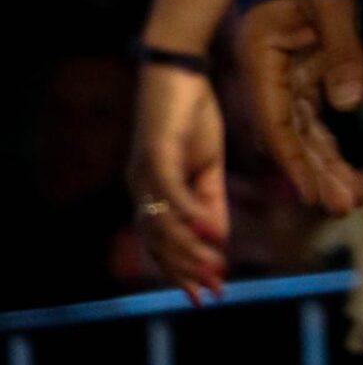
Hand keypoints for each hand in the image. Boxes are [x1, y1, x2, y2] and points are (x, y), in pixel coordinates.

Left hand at [126, 64, 228, 303]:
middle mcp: (141, 190)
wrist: (179, 69)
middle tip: (211, 294)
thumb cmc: (192, 114)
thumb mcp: (208, 165)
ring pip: (162, 226)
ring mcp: (145, 174)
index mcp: (151, 194)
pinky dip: (190, 215)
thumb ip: (211, 203)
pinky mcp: (155, 155)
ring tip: (214, 268)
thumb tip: (219, 242)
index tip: (205, 295)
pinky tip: (210, 231)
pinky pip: (169, 194)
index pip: (162, 244)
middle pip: (159, 244)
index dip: (183, 271)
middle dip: (186, 272)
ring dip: (189, 251)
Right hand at [237, 0, 362, 217]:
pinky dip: (330, 138)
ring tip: (354, 198)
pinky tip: (344, 166)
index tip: (313, 195)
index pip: (277, 121)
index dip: (295, 161)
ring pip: (304, 127)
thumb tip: (350, 104)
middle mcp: (268, 71)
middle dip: (318, 171)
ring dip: (327, 162)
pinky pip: (314, 111)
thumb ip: (342, 48)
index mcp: (262, 56)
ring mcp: (285, 71)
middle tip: (346, 206)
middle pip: (291, 132)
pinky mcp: (304, 67)